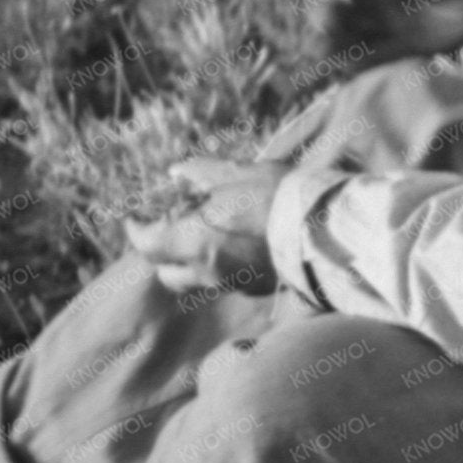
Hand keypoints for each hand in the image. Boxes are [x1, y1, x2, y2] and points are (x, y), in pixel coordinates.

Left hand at [128, 157, 288, 296]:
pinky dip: (218, 266)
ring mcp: (232, 285)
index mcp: (194, 242)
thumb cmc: (278, 197)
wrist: (327, 229)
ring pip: (195, 280)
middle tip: (170, 228)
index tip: (135, 218)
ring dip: (190, 261)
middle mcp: (207, 271)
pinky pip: (223, 282)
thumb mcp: (237, 174)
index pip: (147, 245)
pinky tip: (236, 245)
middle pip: (167, 273)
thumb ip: (202, 173)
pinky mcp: (256, 290)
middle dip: (161, 253)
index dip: (136, 231)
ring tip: (205, 235)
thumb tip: (176, 172)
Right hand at [299, 0, 462, 70]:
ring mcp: (391, 19)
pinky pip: (372, 58)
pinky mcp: (406, 45)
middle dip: (324, 16)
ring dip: (333, 43)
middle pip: (336, 8)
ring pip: (349, 35)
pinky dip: (354, 64)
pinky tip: (342, 67)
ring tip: (326, 48)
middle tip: (328, 20)